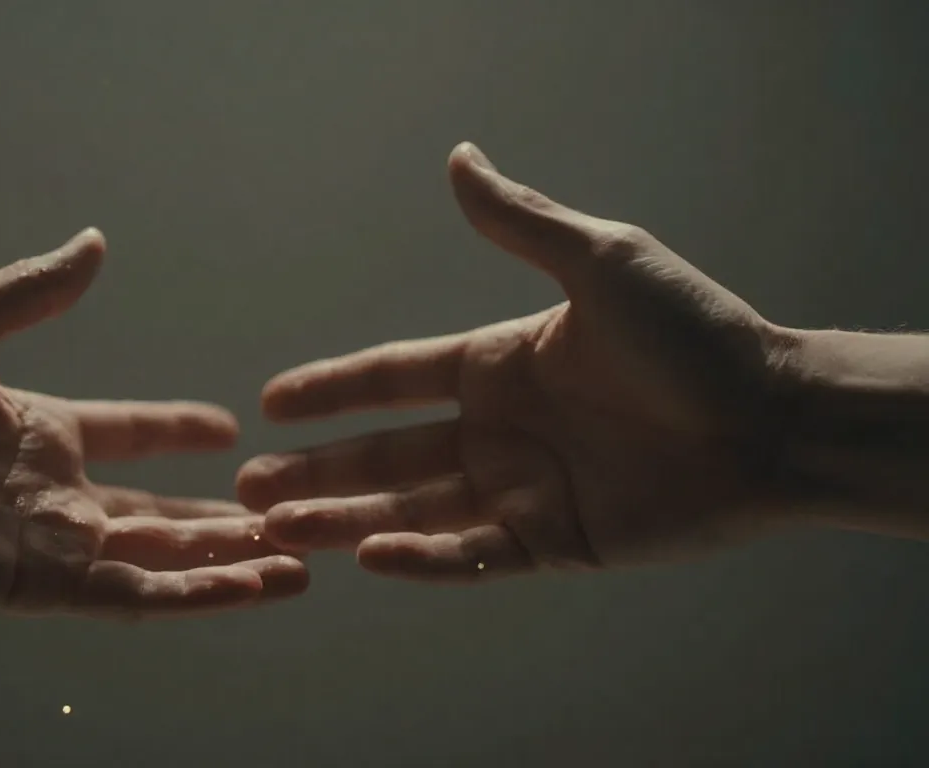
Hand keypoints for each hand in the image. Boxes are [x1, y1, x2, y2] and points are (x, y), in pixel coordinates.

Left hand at [0, 229, 304, 617]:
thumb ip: (34, 290)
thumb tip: (95, 242)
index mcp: (41, 431)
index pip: (130, 435)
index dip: (176, 430)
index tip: (228, 426)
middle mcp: (56, 494)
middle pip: (161, 510)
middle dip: (224, 516)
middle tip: (289, 510)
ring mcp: (54, 546)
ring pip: (165, 560)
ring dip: (232, 562)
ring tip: (300, 562)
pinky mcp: (45, 589)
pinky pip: (139, 595)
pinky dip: (200, 595)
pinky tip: (257, 586)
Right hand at [237, 144, 796, 583]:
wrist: (776, 419)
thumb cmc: (694, 335)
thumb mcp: (601, 262)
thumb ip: (520, 222)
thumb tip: (458, 158)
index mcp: (500, 364)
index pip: (395, 379)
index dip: (332, 388)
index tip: (270, 401)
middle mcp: (501, 430)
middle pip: (388, 454)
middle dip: (317, 470)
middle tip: (250, 488)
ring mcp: (524, 490)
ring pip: (415, 510)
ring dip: (346, 519)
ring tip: (282, 529)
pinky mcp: (557, 543)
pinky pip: (475, 556)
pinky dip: (423, 560)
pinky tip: (370, 554)